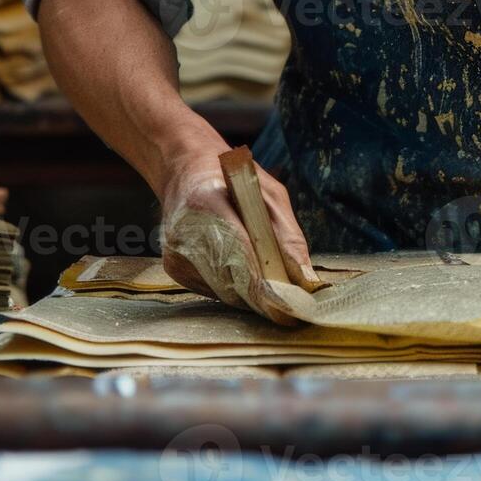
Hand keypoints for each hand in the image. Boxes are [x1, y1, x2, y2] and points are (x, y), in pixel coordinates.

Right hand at [158, 143, 311, 321]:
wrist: (185, 172)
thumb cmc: (234, 181)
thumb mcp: (270, 194)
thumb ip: (287, 235)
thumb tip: (305, 277)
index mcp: (206, 202)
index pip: (239, 250)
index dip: (264, 280)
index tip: (289, 302)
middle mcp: (184, 231)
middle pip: (230, 278)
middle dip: (264, 295)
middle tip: (291, 309)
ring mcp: (176, 252)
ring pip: (223, 291)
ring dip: (252, 296)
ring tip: (274, 292)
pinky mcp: (174, 268)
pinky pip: (213, 290)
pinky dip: (235, 289)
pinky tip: (246, 277)